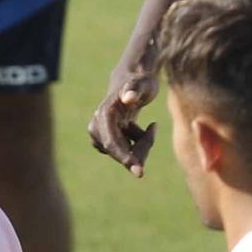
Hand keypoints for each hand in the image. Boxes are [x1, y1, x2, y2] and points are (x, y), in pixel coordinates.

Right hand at [87, 57, 160, 175]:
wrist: (134, 79)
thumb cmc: (141, 81)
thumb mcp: (142, 83)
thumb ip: (135, 89)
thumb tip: (128, 98)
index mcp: (104, 115)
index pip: (112, 142)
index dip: (125, 157)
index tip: (140, 172)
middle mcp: (97, 126)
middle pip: (118, 150)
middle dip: (139, 149)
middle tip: (154, 127)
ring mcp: (100, 133)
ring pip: (123, 153)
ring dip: (141, 145)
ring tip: (152, 126)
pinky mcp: (107, 138)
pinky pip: (125, 151)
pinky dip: (138, 144)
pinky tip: (146, 128)